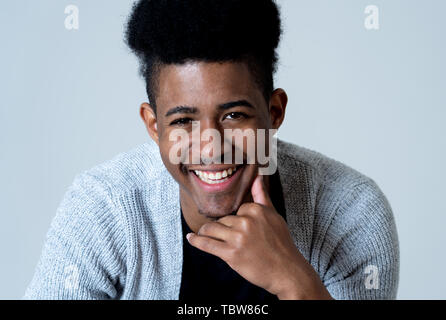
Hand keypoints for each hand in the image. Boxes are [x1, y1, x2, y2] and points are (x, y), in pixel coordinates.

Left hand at [186, 172, 332, 299]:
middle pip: (222, 220)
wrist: (286, 270)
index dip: (236, 220)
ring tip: (202, 233)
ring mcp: (237, 238)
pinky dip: (196, 241)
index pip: (236, 209)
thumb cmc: (281, 243)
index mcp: (255, 210)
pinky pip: (207, 244)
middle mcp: (245, 221)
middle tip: (230, 239)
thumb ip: (261, 195)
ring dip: (205, 232)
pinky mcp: (230, 254)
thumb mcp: (274, 215)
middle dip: (222, 228)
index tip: (240, 229)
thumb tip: (257, 176)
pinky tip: (191, 238)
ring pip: (211, 229)